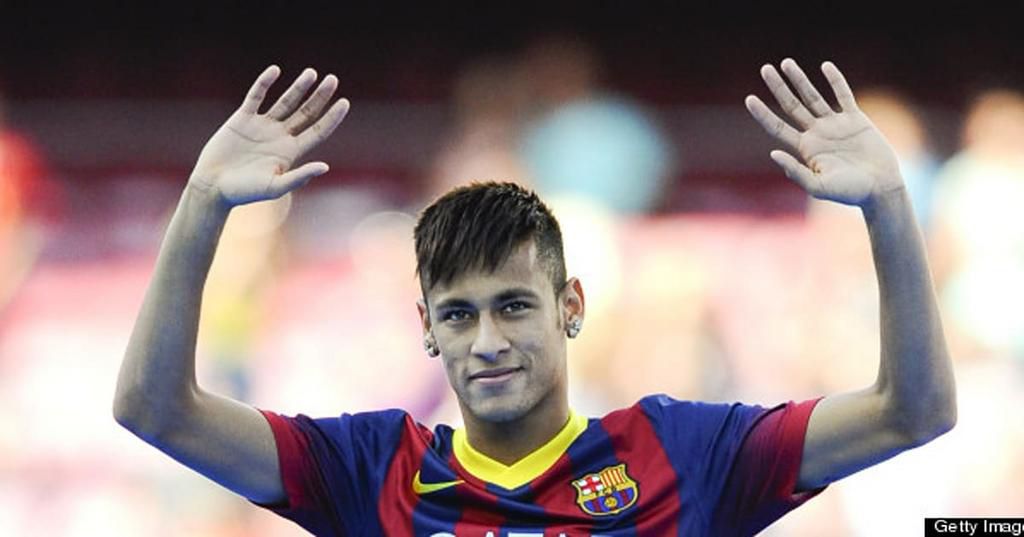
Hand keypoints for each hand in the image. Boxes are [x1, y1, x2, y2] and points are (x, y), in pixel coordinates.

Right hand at [189, 65, 349, 206]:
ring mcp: (262, 127)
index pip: (318, 131)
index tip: (345, 102)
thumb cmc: (244, 192)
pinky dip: (265, 83)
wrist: (212, 187)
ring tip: (312, 73)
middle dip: (320, 96)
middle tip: (333, 79)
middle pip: (306, 113)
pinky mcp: (242, 119)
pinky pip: (255, 97)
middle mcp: (280, 137)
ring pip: (285, 102)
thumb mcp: (275, 187)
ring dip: (299, 87)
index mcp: (291, 152)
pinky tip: (275, 70)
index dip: (332, 117)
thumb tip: (326, 167)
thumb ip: (300, 176)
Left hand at [745, 59, 901, 206]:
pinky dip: (835, 81)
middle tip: (765, 68)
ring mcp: (835, 125)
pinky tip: (825, 66)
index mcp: (805, 149)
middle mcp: (817, 134)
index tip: (748, 98)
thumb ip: (795, 171)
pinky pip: (843, 95)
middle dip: (778, 87)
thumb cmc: (849, 192)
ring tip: (786, 62)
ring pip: (813, 96)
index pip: (777, 127)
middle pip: (791, 106)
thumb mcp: (818, 186)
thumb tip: (773, 153)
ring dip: (800, 79)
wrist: (881, 188)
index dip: (762, 113)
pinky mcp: (856, 119)